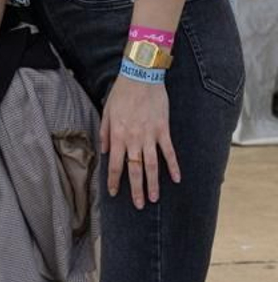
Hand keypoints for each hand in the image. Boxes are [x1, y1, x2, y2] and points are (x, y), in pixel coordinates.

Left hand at [101, 75, 179, 208]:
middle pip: (135, 169)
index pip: (116, 164)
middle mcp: (133, 139)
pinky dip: (173, 166)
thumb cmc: (121, 94)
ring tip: (155, 198)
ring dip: (153, 183)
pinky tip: (176, 179)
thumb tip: (105, 152)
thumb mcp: (107, 111)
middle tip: (139, 205)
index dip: (115, 180)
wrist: (140, 77)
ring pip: (151, 165)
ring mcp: (150, 135)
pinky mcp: (163, 130)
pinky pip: (169, 152)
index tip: (114, 193)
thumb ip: (105, 133)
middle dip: (136, 189)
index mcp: (118, 135)